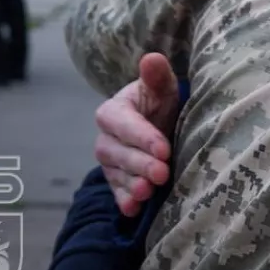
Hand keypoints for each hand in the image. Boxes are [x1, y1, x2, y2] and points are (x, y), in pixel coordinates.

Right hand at [94, 53, 179, 216]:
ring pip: (116, 174)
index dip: (142, 137)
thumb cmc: (160, 102)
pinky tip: (134, 211)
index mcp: (114, 111)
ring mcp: (110, 162)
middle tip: (162, 173)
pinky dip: (124, 202)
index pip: (123, 124)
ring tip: (148, 193)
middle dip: (140, 164)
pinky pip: (116, 192)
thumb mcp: (162, 86)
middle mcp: (106, 138)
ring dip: (131, 185)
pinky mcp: (116, 180)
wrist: (160, 123)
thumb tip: (152, 58)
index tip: (163, 149)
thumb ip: (156, 75)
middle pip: (118, 153)